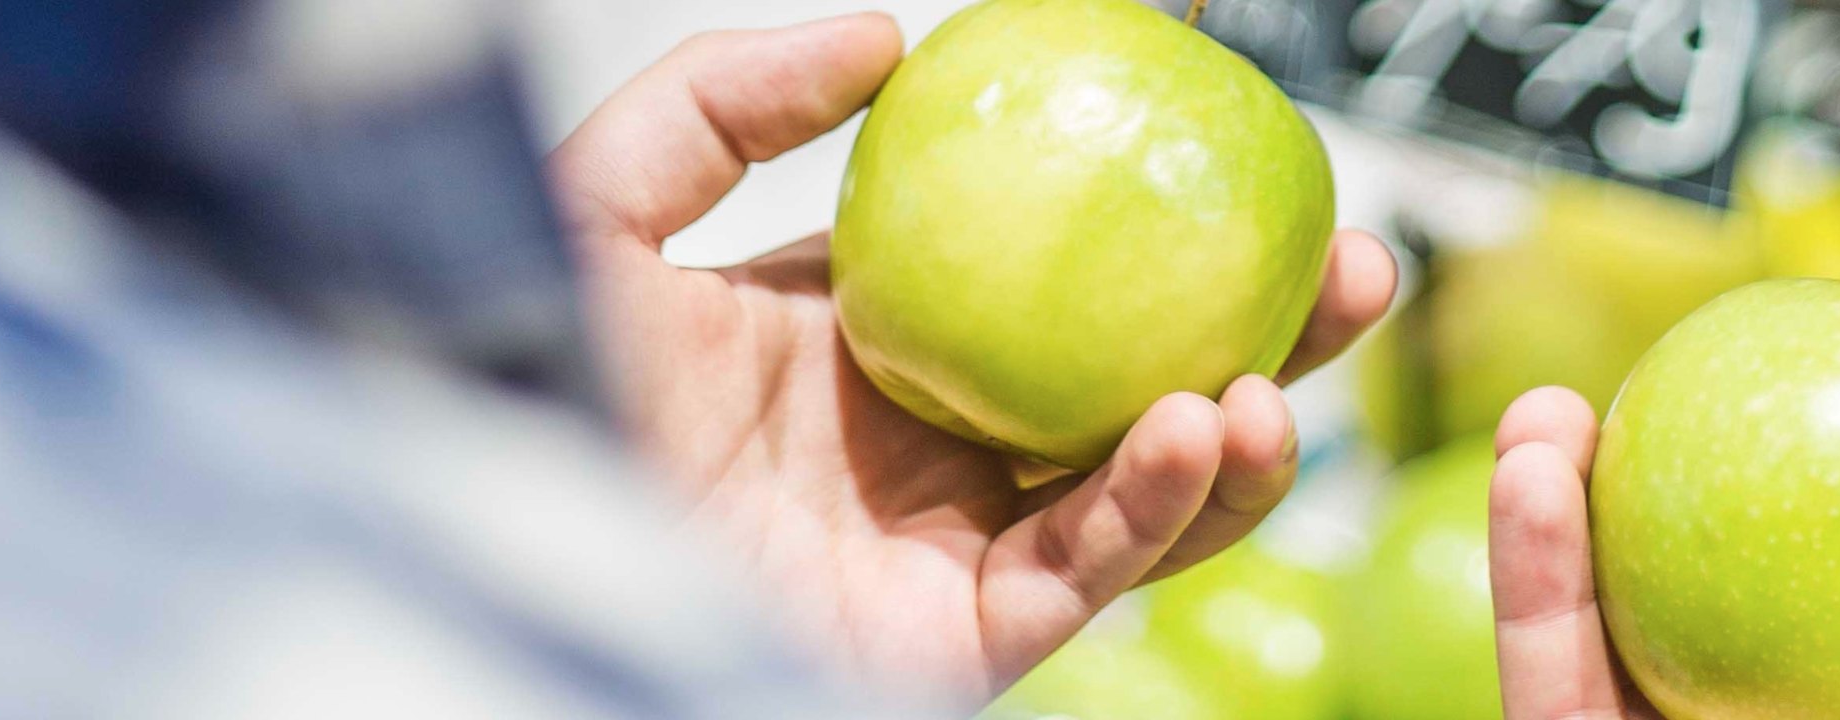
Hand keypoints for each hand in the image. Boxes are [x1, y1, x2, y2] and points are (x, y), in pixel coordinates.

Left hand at [546, 13, 1395, 704]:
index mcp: (869, 337)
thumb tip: (886, 35)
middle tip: (1346, 255)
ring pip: (1147, 485)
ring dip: (1247, 427)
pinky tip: (1204, 426)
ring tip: (1293, 360)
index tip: (1230, 124)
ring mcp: (951, 539)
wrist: (492, 553)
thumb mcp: (607, 203)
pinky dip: (1164, 501)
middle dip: (1257, 325)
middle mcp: (929, 438)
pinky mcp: (961, 634)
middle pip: (1134, 375)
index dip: (1142, 199)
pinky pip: (1092, 565)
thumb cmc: (523, 390)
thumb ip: (728, 101)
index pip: (1043, 258)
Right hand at [1485, 386, 1839, 718]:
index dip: (1791, 500)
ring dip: (1548, 529)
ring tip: (1547, 419)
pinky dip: (1532, 598)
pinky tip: (1533, 492)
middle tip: (1612, 392)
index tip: (1768, 386)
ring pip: (1597, 664)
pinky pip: (1558, 711)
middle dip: (1637, 503)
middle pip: (1693, 625)